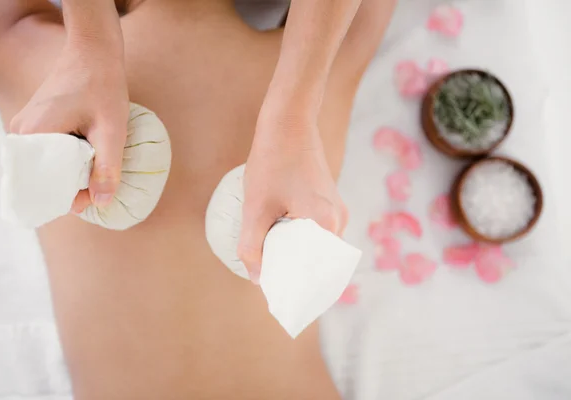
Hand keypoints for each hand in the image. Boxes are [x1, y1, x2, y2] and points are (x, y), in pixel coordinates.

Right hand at [9, 40, 128, 212]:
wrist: (94, 52)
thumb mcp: (111, 130)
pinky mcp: (34, 125)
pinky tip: (88, 154)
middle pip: (43, 177)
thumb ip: (106, 167)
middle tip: (99, 181)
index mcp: (32, 135)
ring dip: (71, 171)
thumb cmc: (102, 86)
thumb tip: (101, 203)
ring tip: (95, 164)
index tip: (94, 195)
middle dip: (71, 185)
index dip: (68, 196)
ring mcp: (25, 129)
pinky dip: (68, 159)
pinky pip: (48, 153)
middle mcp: (21, 134)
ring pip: (47, 166)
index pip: (41, 185)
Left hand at [238, 111, 347, 283]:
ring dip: (297, 256)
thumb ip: (253, 247)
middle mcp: (339, 221)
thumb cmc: (271, 163)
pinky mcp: (330, 202)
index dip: (296, 289)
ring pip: (318, 247)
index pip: (316, 274)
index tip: (278, 298)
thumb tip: (257, 279)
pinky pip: (318, 233)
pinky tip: (280, 241)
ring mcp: (337, 211)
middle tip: (272, 282)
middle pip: (319, 263)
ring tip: (273, 263)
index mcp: (326, 224)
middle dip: (296, 275)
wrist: (288, 123)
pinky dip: (301, 241)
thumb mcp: (255, 208)